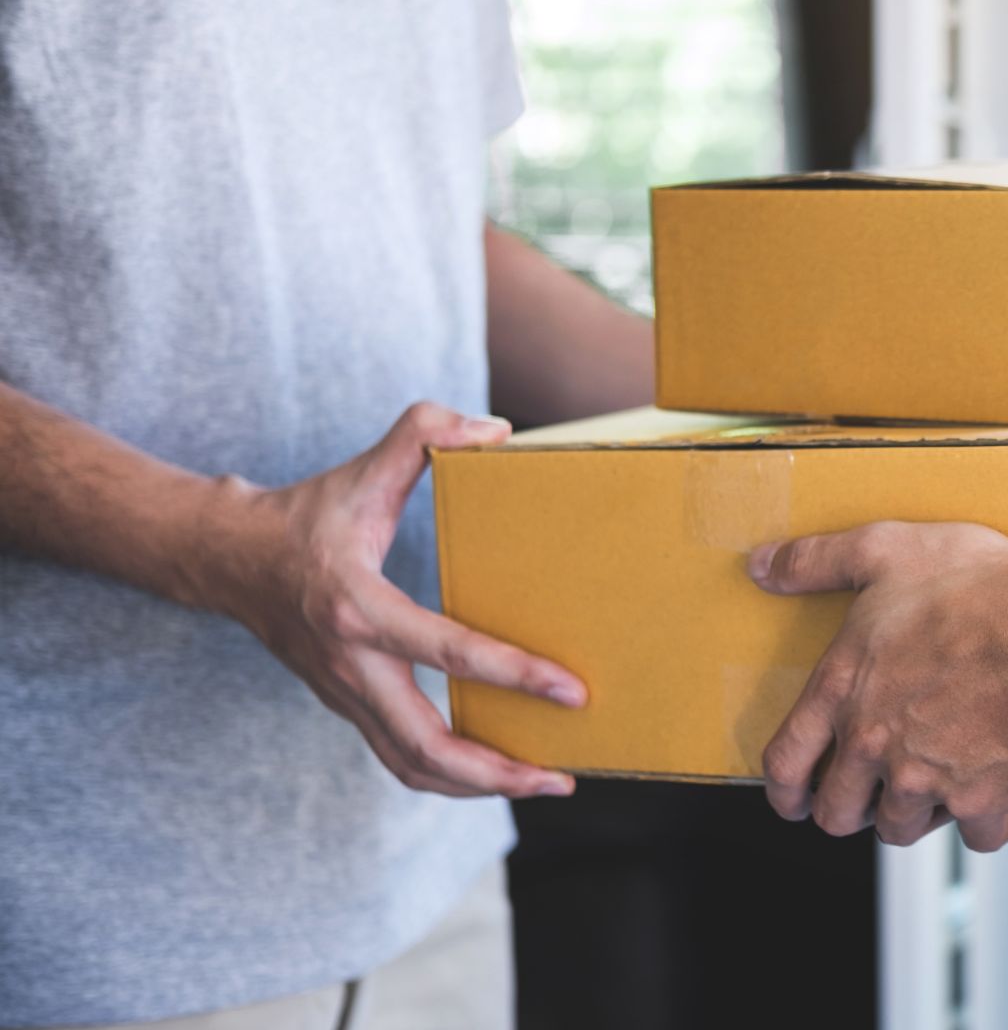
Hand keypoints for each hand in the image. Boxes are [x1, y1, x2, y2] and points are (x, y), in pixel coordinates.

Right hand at [202, 402, 585, 798]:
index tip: (572, 691)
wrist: (226, 559)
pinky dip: (450, 773)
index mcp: (358, 608)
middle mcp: (349, 665)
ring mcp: (345, 695)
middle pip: (424, 747)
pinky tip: (496, 766)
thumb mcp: (362, 470)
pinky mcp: (348, 707)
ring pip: (411, 766)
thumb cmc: (304, 516)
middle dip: (495, 772)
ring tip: (542, 781)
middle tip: (560, 778)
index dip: (514, 674)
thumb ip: (422, 435)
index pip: (447, 653)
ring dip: (477, 786)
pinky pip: (401, 756)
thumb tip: (493, 431)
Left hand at [747, 521, 1007, 850]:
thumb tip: (760, 565)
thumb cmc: (976, 588)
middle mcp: (872, 745)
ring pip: (901, 829)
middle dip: (848, 809)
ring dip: (913, 814)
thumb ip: (815, 559)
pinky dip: (992, 820)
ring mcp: (923, 780)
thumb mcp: (886, 550)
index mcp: (841, 690)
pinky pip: (978, 835)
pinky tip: (1007, 793)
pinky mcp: (978, 800)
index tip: (793, 801)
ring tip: (933, 785)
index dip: (782, 791)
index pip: (784, 764)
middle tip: (868, 795)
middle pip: (836, 814)